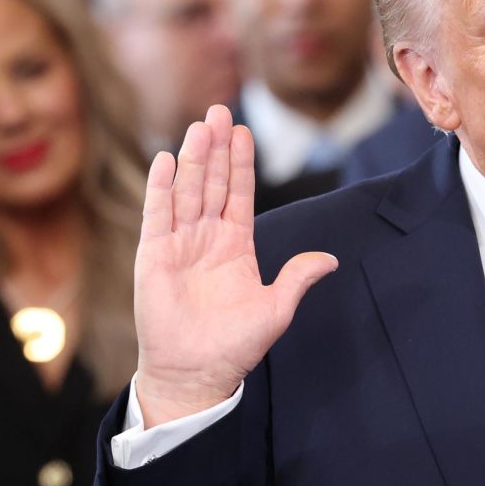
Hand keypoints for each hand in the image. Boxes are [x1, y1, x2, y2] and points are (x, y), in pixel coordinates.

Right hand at [133, 105, 337, 426]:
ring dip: (194, 159)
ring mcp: (179, 245)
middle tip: (219, 111)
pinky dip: (161, 188)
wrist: (197, 374)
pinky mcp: (153, 257)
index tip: (244, 131)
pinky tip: (165, 161)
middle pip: (212, 182)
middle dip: (217, 148)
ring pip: (187, 191)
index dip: (242, 162)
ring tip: (200, 126)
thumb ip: (299, 277)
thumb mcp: (276, 307)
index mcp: (236, 245)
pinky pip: (158, 216)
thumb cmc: (235, 345)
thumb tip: (331, 259)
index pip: (240, 193)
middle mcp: (206, 238)